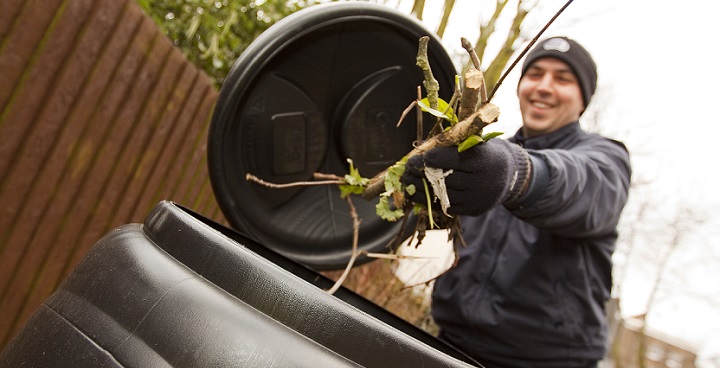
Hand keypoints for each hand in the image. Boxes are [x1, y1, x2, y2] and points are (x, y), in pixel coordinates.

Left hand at [402, 139, 530, 215]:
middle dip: (423, 173)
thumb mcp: (476, 144)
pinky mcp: (473, 210)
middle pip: (446, 179)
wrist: (508, 176)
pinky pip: (448, 206)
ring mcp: (478, 199)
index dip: (434, 158)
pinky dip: (430, 200)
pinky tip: (416, 193)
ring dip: (421, 188)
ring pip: (444, 195)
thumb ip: (454, 146)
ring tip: (407, 181)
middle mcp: (482, 182)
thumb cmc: (485, 154)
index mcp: (484, 161)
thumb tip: (422, 148)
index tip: (418, 157)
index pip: (454, 160)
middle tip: (406, 169)